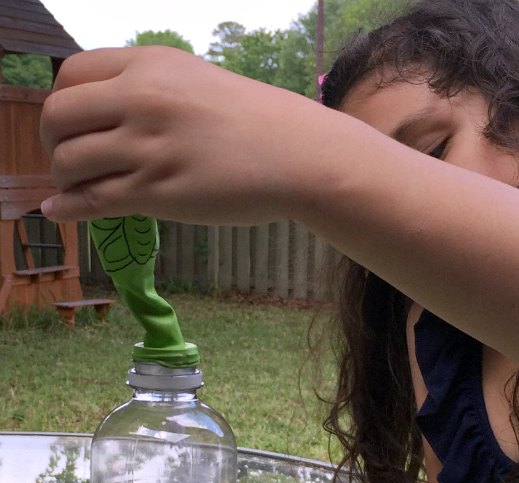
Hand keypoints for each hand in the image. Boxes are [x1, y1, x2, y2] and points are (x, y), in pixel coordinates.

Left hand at [39, 46, 330, 224]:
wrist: (297, 155)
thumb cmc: (254, 122)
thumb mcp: (194, 82)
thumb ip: (148, 90)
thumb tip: (109, 114)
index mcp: (148, 65)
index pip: (70, 76)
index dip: (62, 105)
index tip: (72, 129)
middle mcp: (141, 99)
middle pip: (57, 116)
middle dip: (52, 144)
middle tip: (67, 162)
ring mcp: (148, 147)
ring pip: (70, 161)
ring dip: (63, 180)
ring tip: (77, 190)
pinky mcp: (158, 192)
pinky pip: (93, 200)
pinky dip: (67, 208)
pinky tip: (58, 212)